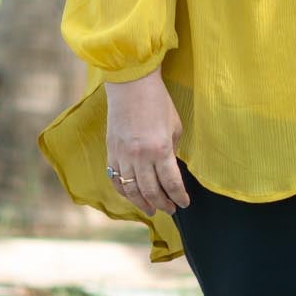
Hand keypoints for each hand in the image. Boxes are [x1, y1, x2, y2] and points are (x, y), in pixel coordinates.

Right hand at [104, 69, 189, 213]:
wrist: (131, 85)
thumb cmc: (158, 102)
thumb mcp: (174, 127)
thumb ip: (172, 151)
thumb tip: (170, 169)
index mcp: (160, 149)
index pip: (171, 183)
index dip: (179, 197)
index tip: (184, 204)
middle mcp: (140, 156)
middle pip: (151, 191)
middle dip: (163, 203)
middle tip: (170, 210)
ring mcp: (123, 155)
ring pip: (131, 189)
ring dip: (143, 203)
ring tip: (152, 210)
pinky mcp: (111, 151)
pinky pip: (115, 178)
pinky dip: (124, 191)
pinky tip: (132, 196)